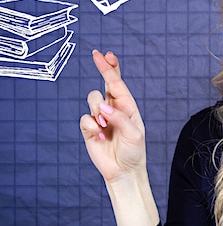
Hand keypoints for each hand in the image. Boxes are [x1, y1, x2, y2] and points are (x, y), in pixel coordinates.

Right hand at [80, 50, 146, 183]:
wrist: (123, 170)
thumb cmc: (134, 151)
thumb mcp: (134, 133)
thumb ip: (120, 118)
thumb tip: (103, 107)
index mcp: (127, 106)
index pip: (117, 83)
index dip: (111, 67)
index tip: (104, 54)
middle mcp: (113, 108)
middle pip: (104, 84)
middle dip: (102, 69)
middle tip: (98, 56)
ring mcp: (100, 117)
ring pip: (92, 99)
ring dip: (98, 111)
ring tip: (106, 127)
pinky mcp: (89, 129)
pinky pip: (84, 119)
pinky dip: (92, 127)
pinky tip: (100, 137)